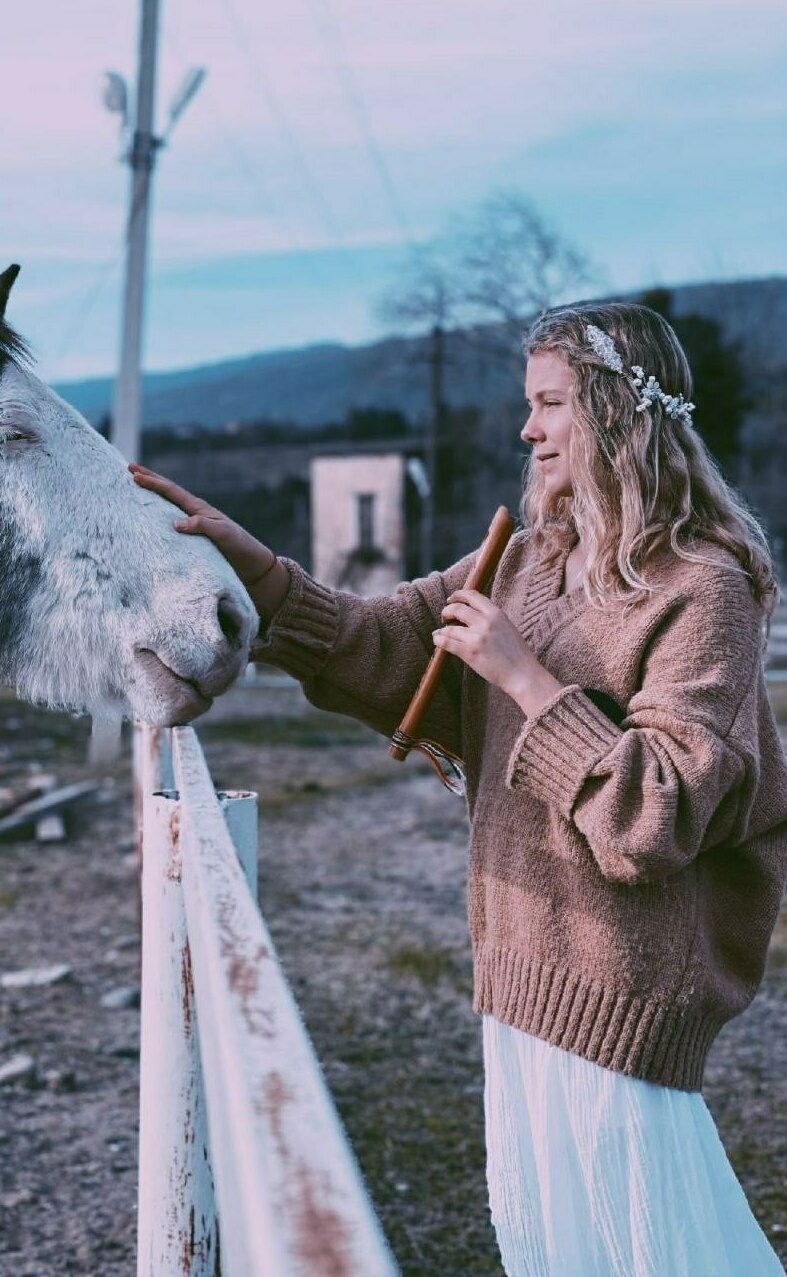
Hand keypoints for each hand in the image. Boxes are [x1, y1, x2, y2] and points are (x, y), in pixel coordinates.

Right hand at [128, 464, 287, 615]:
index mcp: (199, 508)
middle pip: (167, 492)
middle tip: (128, 467)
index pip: (171, 491)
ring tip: (134, 486)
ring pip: (167, 505)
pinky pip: (170, 523)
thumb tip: (175, 523)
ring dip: (151, 495)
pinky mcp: (193, 538)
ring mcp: (193, 525)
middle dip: (149, 479)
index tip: (133, 474)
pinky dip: (157, 516)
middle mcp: (194, 513)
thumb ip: (202, 526)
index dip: (152, 482)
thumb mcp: (222, 535)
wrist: (251, 565)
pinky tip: (148, 519)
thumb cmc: (239, 547)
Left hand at [434, 588, 563, 715]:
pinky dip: (438, 639)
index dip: (458, 595)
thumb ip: (491, 619)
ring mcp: (477, 637)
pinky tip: (437, 639)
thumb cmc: (516, 654)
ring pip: (449, 627)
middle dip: (447, 611)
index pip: (472, 596)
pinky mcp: (469, 652)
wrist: (522, 673)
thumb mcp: (507, 627)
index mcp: (496, 614)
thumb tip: (472, 614)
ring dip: (442, 629)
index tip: (451, 599)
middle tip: (445, 617)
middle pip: (457, 608)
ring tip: (441, 632)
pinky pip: (446, 642)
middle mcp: (486, 622)